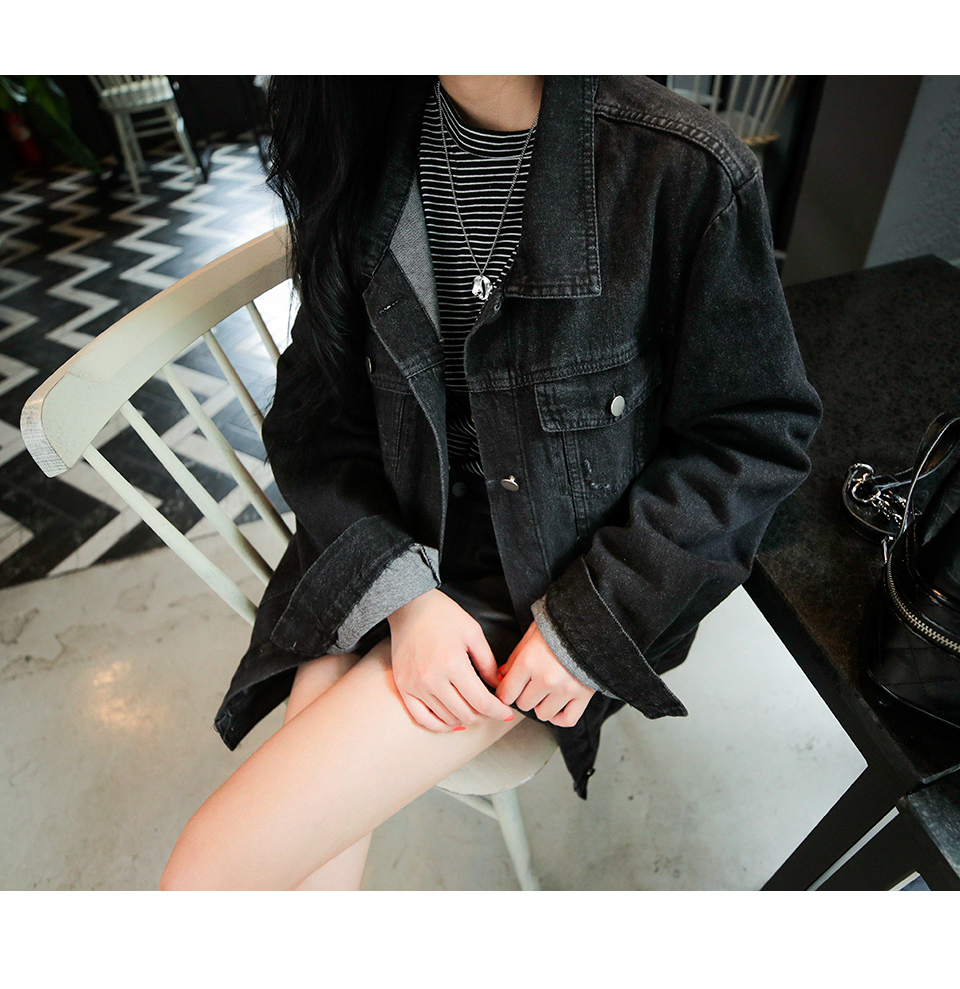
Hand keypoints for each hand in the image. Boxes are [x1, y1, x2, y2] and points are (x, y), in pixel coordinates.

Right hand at [387, 589, 516, 731]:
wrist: (410, 607)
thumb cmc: (443, 616)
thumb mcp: (473, 633)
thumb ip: (488, 663)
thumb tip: (499, 686)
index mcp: (453, 664)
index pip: (481, 701)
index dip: (498, 711)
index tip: (507, 712)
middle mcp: (432, 679)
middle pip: (465, 713)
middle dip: (484, 715)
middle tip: (491, 708)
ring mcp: (415, 686)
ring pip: (446, 718)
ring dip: (465, 718)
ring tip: (474, 709)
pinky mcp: (403, 687)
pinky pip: (421, 718)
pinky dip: (439, 725)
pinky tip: (452, 722)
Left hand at [496, 622, 594, 727]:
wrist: (591, 624)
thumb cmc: (559, 626)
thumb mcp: (530, 636)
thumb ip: (514, 659)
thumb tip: (502, 677)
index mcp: (529, 662)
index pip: (507, 693)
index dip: (504, 692)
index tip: (508, 690)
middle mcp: (546, 679)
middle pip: (524, 704)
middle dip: (523, 696)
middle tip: (529, 685)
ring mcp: (565, 690)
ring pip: (543, 714)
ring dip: (541, 705)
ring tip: (545, 692)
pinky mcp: (583, 696)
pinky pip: (567, 720)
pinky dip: (559, 717)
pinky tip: (556, 707)